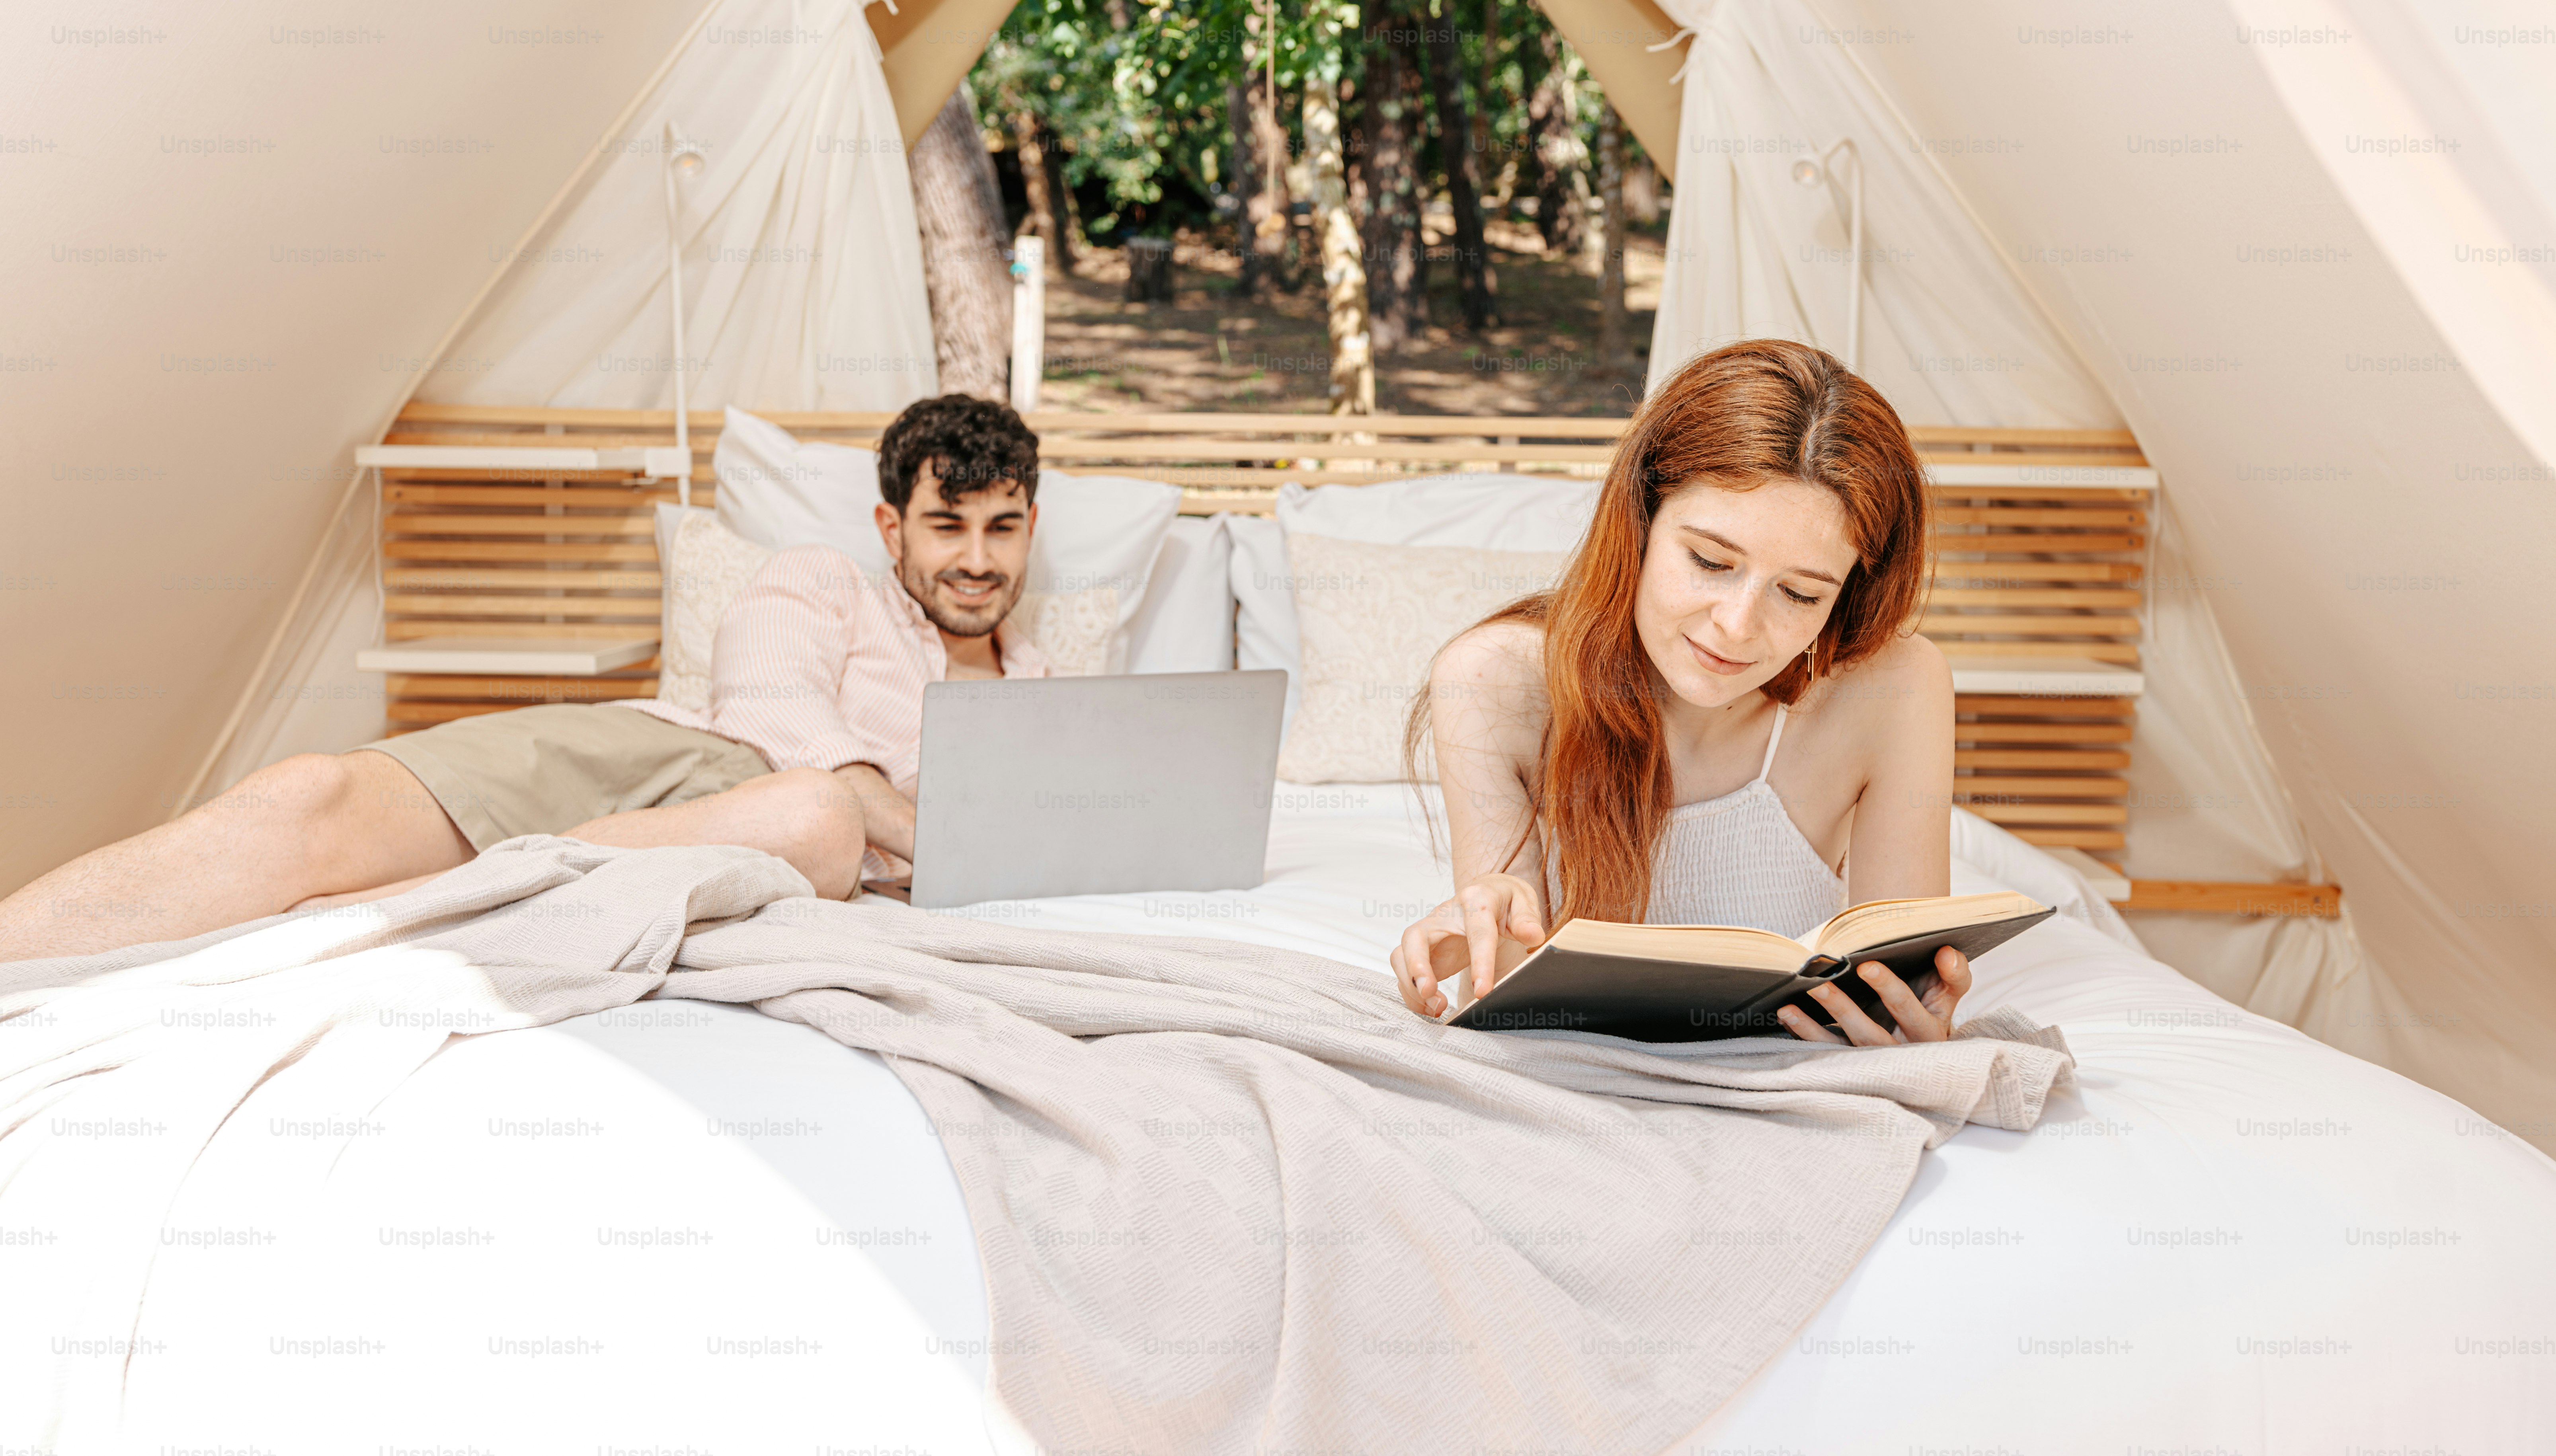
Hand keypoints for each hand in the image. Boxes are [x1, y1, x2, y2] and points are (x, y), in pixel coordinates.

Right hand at [1389, 873, 1546, 1017]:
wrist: (1487, 894)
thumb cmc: (1505, 900)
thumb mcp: (1522, 901)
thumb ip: (1527, 918)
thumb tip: (1533, 936)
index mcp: (1475, 900)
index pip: (1477, 932)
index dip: (1480, 962)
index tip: (1483, 992)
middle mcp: (1443, 915)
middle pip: (1415, 936)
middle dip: (1417, 967)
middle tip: (1430, 994)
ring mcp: (1428, 933)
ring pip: (1401, 954)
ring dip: (1411, 984)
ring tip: (1435, 1008)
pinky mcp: (1422, 951)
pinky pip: (1405, 972)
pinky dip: (1412, 993)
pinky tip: (1431, 1008)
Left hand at [1776, 945, 1972, 1045]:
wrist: (1926, 1057)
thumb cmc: (1932, 1013)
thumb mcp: (1948, 996)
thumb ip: (1953, 974)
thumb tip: (1947, 952)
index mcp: (1927, 1032)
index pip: (1909, 1010)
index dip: (1890, 989)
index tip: (1867, 966)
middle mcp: (1900, 1053)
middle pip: (1872, 1034)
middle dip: (1846, 1009)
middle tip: (1819, 984)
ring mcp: (1873, 1064)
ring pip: (1845, 1048)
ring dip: (1818, 1028)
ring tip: (1795, 1004)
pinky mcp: (1851, 1067)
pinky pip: (1825, 1054)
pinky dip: (1804, 1035)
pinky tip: (1787, 1015)